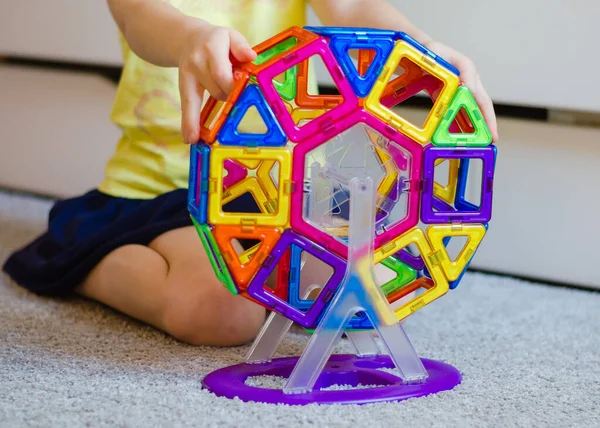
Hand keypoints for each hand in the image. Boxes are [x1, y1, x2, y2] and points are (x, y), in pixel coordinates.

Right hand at [178, 24, 255, 143]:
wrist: (187, 39)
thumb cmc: (216, 41)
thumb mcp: (230, 35)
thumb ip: (241, 46)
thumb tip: (251, 57)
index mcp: (211, 49)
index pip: (222, 75)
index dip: (234, 88)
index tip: (244, 94)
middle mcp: (197, 63)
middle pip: (219, 89)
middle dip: (232, 92)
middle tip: (238, 84)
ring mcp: (188, 76)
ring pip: (212, 97)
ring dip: (222, 97)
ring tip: (224, 88)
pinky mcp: (183, 88)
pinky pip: (187, 107)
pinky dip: (189, 124)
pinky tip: (190, 139)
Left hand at [425, 40, 498, 141]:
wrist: (420, 52)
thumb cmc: (437, 52)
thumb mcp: (453, 58)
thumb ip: (465, 71)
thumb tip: (473, 90)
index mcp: (472, 79)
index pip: (483, 103)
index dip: (489, 120)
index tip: (493, 135)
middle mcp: (466, 87)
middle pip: (477, 112)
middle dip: (483, 128)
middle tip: (486, 144)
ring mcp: (455, 94)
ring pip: (465, 115)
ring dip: (469, 130)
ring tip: (472, 145)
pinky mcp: (444, 98)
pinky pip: (451, 114)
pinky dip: (454, 126)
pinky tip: (454, 138)